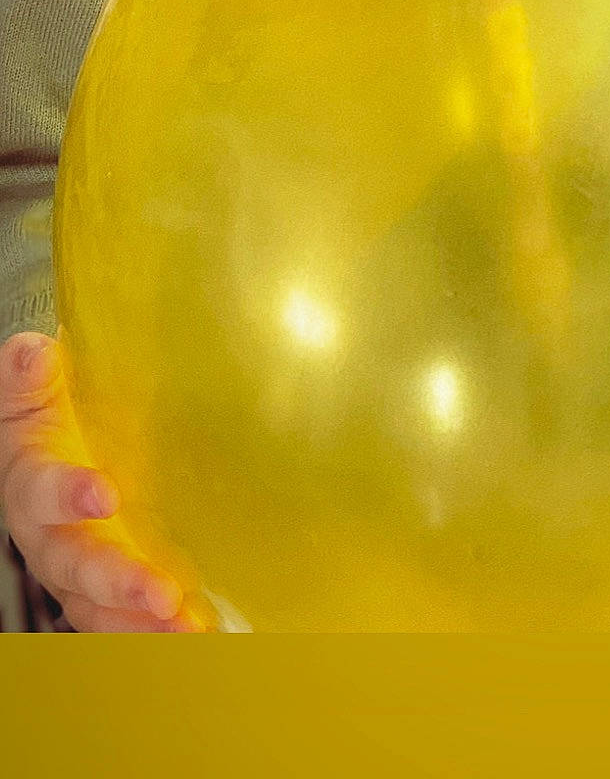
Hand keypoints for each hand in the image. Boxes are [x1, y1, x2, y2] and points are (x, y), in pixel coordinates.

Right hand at [0, 332, 204, 630]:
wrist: (49, 452)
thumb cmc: (47, 414)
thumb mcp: (32, 388)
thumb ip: (27, 374)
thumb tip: (33, 352)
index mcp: (30, 483)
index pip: (44, 491)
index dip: (70, 494)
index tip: (106, 493)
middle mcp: (51, 539)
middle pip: (77, 568)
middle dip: (118, 582)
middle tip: (161, 594)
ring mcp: (78, 574)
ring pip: (101, 610)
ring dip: (142, 625)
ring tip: (189, 631)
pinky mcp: (107, 594)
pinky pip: (126, 625)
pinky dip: (158, 636)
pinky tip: (203, 635)